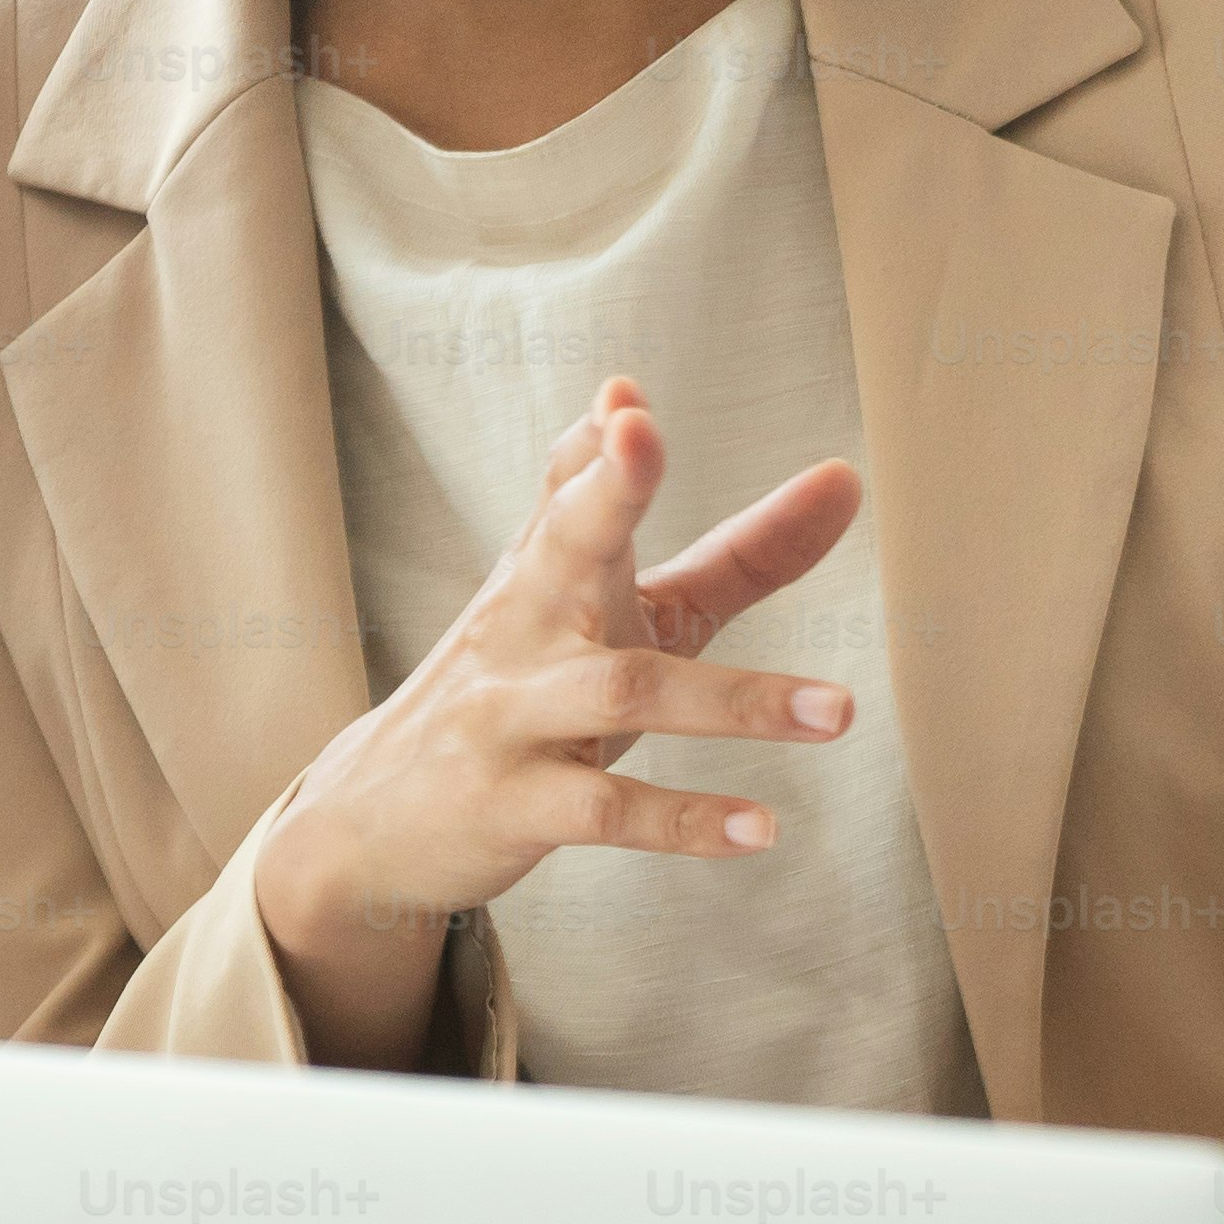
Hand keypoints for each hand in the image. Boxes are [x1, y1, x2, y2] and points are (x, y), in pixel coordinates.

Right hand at [247, 379, 863, 1065]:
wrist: (376, 820)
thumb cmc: (532, 689)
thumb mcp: (624, 617)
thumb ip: (740, 555)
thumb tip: (847, 479)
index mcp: (548, 569)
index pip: (566, 485)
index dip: (594, 442)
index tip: (625, 396)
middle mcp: (523, 626)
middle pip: (562, 544)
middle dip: (604, 490)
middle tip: (639, 434)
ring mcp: (511, 714)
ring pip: (622, 693)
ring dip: (735, 702)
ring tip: (839, 711)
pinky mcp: (513, 806)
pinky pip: (605, 813)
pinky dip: (686, 821)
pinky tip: (761, 828)